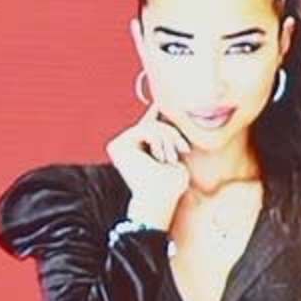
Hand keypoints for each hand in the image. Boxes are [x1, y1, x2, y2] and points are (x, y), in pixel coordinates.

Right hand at [107, 110, 190, 228]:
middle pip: (154, 124)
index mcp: (139, 151)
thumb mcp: (177, 157)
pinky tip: (159, 156)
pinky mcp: (117, 146)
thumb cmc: (171, 186)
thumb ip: (173, 141)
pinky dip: (157, 140)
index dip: (153, 112)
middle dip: (173, 134)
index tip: (158, 101)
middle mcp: (126, 147)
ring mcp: (120, 146)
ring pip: (151, 126)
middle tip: (183, 150)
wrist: (159, 198)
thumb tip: (171, 124)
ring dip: (167, 139)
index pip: (148, 126)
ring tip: (170, 158)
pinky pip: (144, 129)